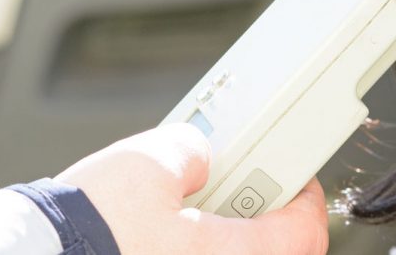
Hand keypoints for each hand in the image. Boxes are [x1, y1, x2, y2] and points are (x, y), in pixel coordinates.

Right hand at [55, 123, 328, 254]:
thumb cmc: (88, 226)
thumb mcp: (150, 159)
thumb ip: (192, 150)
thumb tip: (198, 156)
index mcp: (231, 254)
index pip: (305, 233)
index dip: (307, 200)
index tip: (298, 180)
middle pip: (274, 252)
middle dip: (261, 215)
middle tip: (241, 187)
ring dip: (225, 234)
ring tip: (192, 207)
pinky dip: (193, 247)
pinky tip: (162, 231)